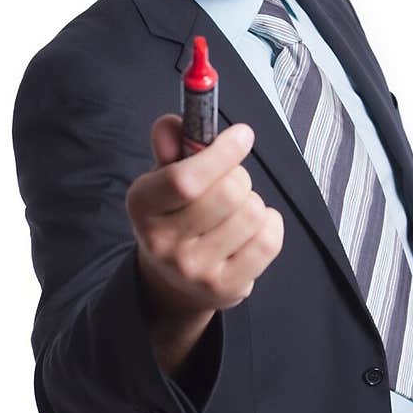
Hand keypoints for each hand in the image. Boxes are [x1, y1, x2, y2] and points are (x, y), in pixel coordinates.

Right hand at [127, 114, 283, 321]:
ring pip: (253, 213)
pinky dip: (270, 224)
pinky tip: (253, 229)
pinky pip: (269, 240)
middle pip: (229, 193)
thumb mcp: (164, 175)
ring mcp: (195, 270)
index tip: (243, 135)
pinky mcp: (226, 287)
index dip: (222, 153)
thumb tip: (171, 125)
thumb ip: (170, 142)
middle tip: (232, 182)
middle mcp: (164, 242)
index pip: (186, 179)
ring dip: (254, 202)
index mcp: (142, 206)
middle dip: (240, 176)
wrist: (173, 280)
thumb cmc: (176, 213)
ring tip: (237, 210)